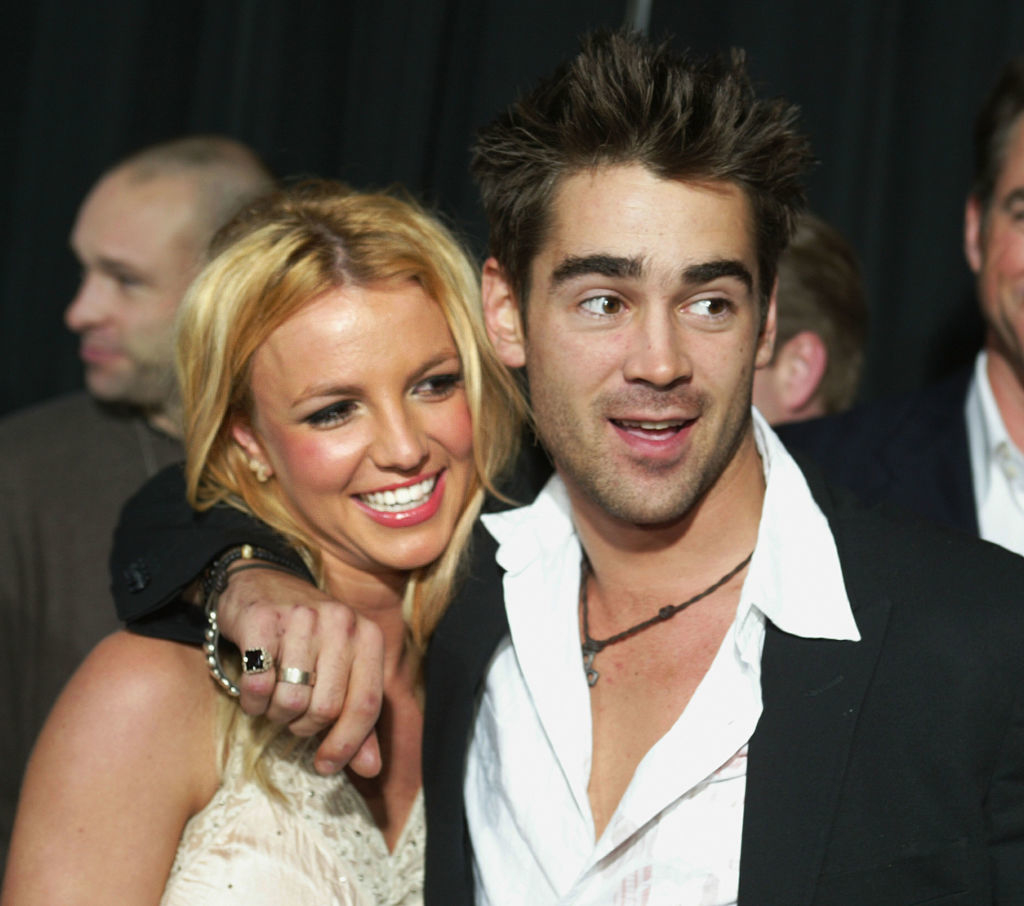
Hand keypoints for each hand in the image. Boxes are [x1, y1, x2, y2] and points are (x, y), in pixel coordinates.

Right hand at [216, 568, 383, 777]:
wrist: (263, 583)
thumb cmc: (308, 637)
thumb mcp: (341, 670)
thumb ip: (356, 719)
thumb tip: (371, 769)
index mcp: (368, 636)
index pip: (367, 705)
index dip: (347, 744)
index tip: (326, 765)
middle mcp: (341, 622)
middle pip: (326, 709)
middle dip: (304, 726)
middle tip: (293, 715)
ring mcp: (302, 617)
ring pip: (290, 701)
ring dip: (275, 714)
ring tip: (274, 698)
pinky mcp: (262, 619)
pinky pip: (257, 685)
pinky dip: (251, 701)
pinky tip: (253, 690)